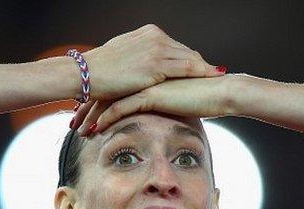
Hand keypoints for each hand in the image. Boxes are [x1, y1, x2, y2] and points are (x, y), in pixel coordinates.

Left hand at [74, 74, 236, 134]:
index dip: (97, 101)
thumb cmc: (205, 98)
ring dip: (91, 115)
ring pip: (109, 99)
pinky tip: (94, 130)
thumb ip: (162, 104)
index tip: (84, 115)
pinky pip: (120, 107)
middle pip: (106, 91)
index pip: (114, 87)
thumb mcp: (178, 101)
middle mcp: (141, 75)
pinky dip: (105, 119)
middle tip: (73, 122)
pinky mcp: (149, 93)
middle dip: (87, 107)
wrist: (222, 93)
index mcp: (145, 74)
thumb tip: (153, 117)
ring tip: (78, 130)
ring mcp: (144, 82)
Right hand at [81, 24, 224, 99]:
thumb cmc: (98, 71)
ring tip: (218, 79)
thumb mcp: (122, 57)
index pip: (175, 47)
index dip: (189, 59)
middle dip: (200, 65)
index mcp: (147, 33)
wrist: (85, 74)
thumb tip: (142, 67)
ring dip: (205, 69)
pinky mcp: (157, 65)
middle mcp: (154, 37)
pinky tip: (213, 79)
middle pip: (186, 52)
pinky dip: (203, 73)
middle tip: (214, 74)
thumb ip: (137, 57)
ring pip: (190, 59)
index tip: (201, 68)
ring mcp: (157, 49)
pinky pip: (188, 68)